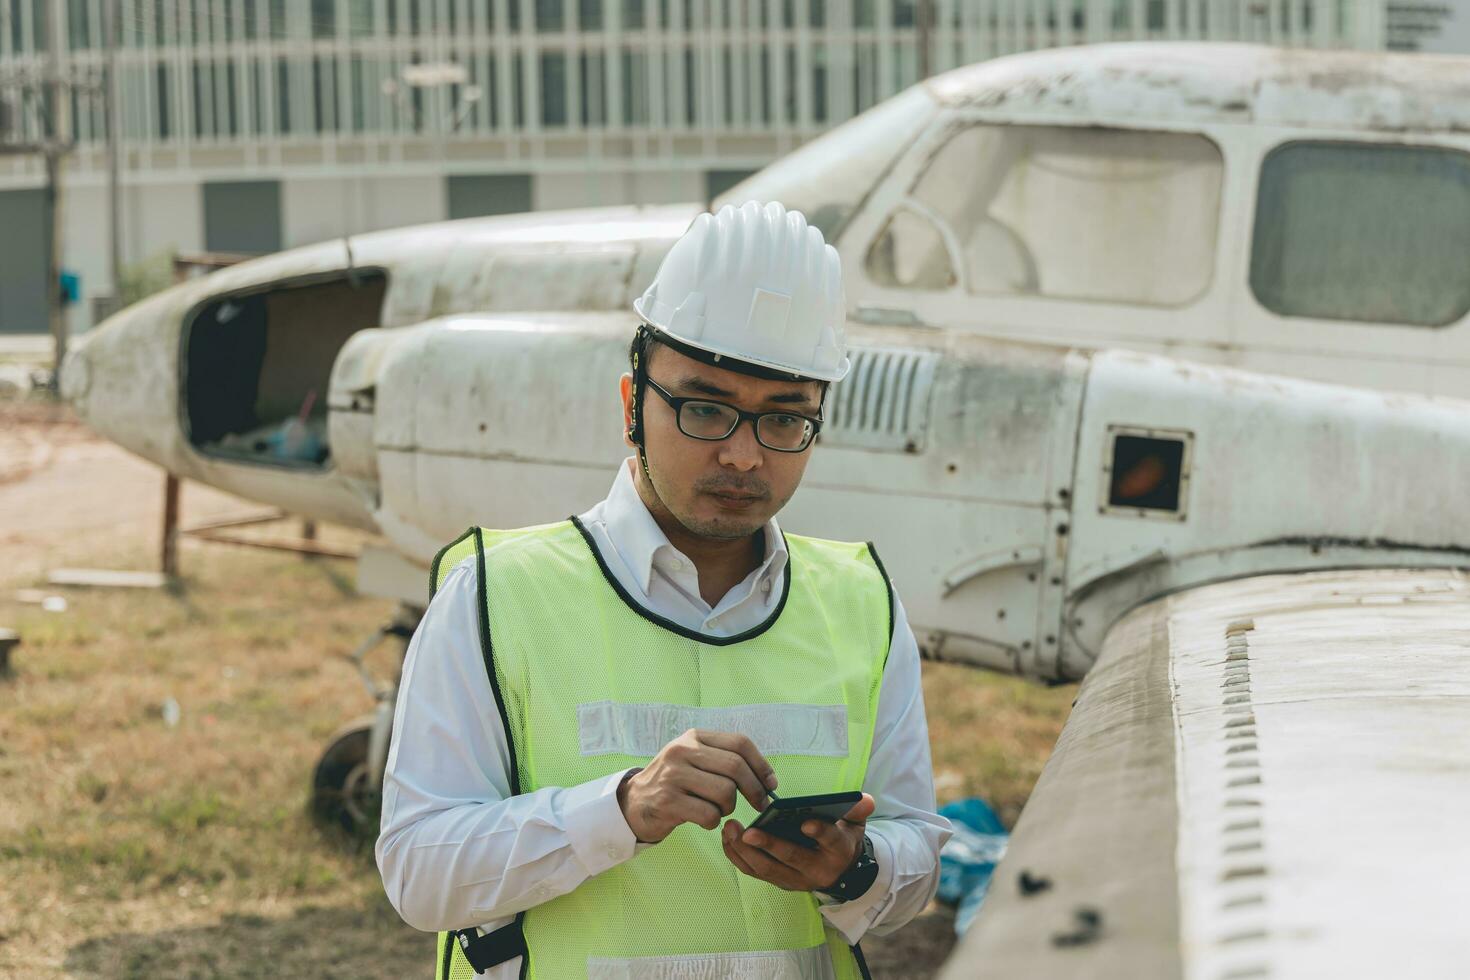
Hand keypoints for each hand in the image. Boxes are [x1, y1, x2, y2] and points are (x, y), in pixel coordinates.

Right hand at [617, 729, 777, 843]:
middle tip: (760, 804)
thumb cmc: (675, 783)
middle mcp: (683, 750)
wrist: (634, 802)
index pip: (740, 743)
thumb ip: (725, 760)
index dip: (761, 765)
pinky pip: (709, 815)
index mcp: (694, 737)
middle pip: (736, 767)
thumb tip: (769, 779)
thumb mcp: (695, 760)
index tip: (771, 784)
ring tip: (717, 809)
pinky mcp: (667, 801)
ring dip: (729, 807)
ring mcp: (673, 775)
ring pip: (725, 792)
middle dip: (754, 790)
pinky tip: (704, 819)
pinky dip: (713, 822)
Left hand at [721, 793, 875, 891]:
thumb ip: (857, 810)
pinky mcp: (777, 881)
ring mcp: (794, 879)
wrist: (838, 872)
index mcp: (837, 851)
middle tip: (748, 831)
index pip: (830, 841)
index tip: (806, 823)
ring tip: (731, 829)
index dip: (820, 832)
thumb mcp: (855, 825)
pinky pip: (754, 872)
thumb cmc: (842, 839)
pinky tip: (727, 838)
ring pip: (767, 869)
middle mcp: (815, 870)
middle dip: (768, 846)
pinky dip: (737, 857)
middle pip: (790, 859)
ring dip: (745, 851)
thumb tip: (865, 799)